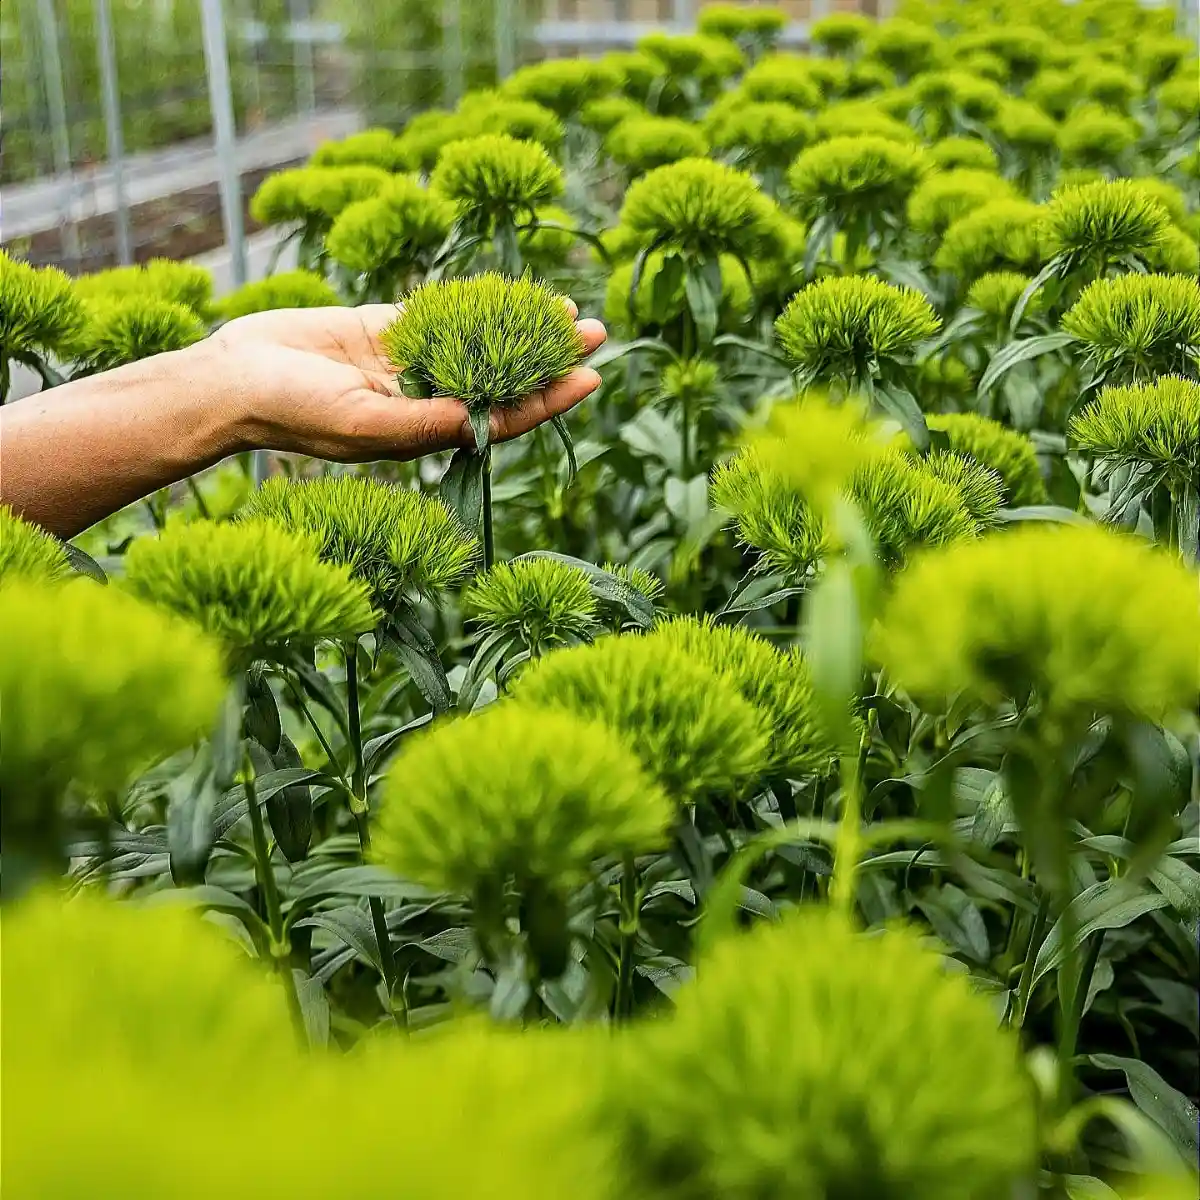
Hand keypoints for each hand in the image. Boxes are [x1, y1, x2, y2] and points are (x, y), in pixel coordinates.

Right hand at [206, 302, 606, 462]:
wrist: (235, 376)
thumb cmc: (293, 412)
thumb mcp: (360, 424)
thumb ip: (421, 423)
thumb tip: (482, 425)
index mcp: (427, 431)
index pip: (503, 417)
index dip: (549, 400)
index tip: (591, 377)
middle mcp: (426, 399)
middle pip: (503, 378)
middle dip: (549, 358)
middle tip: (597, 331)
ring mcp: (408, 363)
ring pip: (480, 343)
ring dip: (522, 328)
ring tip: (568, 311)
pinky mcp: (385, 329)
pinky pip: (440, 313)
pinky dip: (476, 304)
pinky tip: (511, 293)